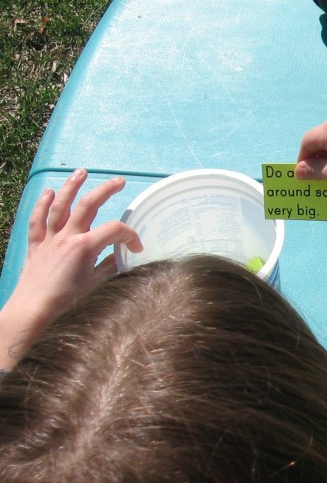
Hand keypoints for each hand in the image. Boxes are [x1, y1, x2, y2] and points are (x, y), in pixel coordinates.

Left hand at [0, 170, 141, 368]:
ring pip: (60, 205)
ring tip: (81, 172)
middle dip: (105, 191)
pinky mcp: (36, 244)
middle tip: (118, 181)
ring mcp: (49, 238)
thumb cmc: (67, 302)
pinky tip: (48, 192)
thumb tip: (122, 257)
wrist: (33, 310)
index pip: (115, 230)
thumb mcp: (96, 285)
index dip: (130, 236)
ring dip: (71, 187)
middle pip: (88, 205)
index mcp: (85, 247)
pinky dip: (42, 204)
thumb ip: (110, 267)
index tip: (137, 248)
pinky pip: (38, 219)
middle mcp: (67, 237)